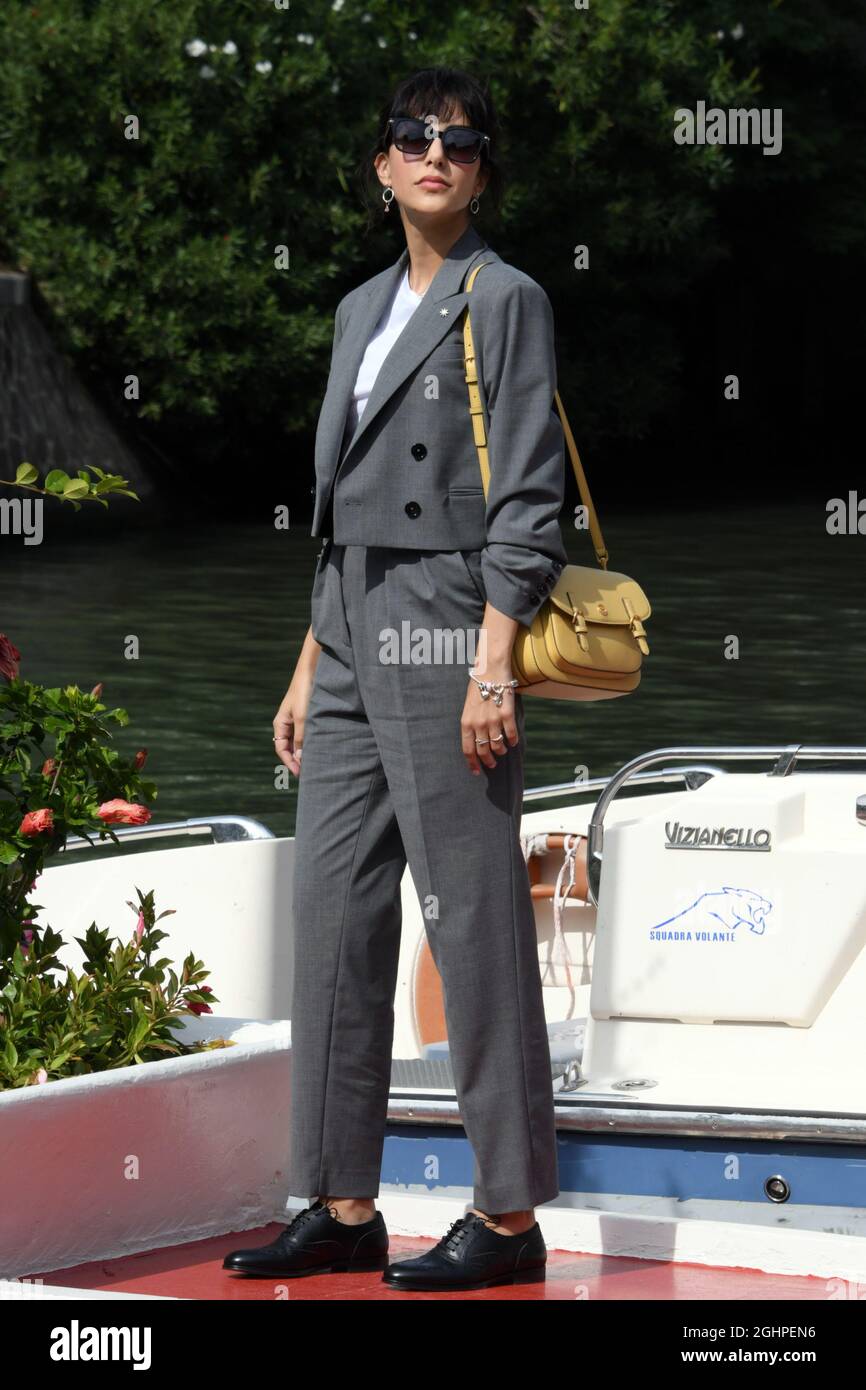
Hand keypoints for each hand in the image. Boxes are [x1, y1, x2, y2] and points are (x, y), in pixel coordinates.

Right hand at [273, 627, 320, 776]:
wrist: (313, 669)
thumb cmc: (305, 692)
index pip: (281, 749)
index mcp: (280, 723)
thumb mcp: (303, 717)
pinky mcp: (308, 714)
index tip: (301, 773)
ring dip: (306, 752)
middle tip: (310, 773)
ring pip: (300, 741)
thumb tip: (300, 758)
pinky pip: (308, 733)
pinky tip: (322, 747)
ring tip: (317, 763)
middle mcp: (287, 722)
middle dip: (298, 760)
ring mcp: (298, 718)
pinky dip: (312, 742)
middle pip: (290, 747)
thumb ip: (301, 738)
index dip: (290, 763)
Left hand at [460, 668, 519, 774]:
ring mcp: (492, 720)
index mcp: (466, 722)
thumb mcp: (468, 707)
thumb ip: (471, 724)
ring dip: (501, 750)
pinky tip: (513, 741)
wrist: (490, 669)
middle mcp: (478, 723)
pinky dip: (513, 740)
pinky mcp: (507, 714)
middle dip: (488, 761)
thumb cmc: (478, 686)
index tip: (476, 771)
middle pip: (483, 750)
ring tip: (503, 750)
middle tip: (492, 764)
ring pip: (498, 745)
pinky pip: (511, 734)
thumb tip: (477, 740)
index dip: (472, 763)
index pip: (467, 749)